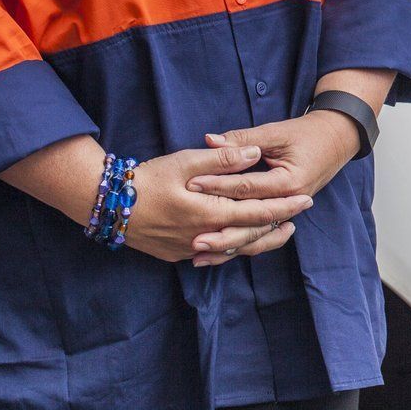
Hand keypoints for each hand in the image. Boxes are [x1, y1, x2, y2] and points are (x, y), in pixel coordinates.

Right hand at [121, 144, 313, 266]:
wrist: (104, 204)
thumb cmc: (146, 178)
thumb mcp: (185, 161)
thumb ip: (223, 159)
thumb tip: (255, 154)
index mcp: (209, 214)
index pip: (258, 213)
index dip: (284, 207)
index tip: (306, 200)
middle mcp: (203, 237)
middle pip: (251, 236)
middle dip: (278, 225)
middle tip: (299, 216)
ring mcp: (189, 250)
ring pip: (234, 250)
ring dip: (259, 240)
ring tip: (280, 231)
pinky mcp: (176, 254)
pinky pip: (213, 255)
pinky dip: (233, 248)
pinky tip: (242, 240)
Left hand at [184, 113, 361, 264]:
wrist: (337, 140)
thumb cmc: (307, 133)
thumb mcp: (276, 132)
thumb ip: (243, 139)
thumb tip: (210, 141)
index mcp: (288, 182)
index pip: (246, 188)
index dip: (218, 185)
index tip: (191, 185)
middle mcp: (289, 202)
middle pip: (250, 221)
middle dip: (219, 229)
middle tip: (191, 236)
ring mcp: (288, 213)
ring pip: (255, 237)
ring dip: (226, 247)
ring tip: (198, 255)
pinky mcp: (283, 216)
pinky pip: (259, 237)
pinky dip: (238, 246)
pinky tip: (216, 254)